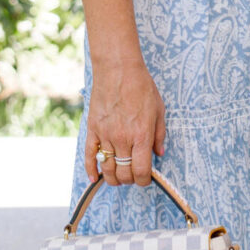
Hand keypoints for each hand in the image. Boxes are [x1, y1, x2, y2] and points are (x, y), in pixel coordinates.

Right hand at [85, 54, 166, 185]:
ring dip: (113, 179)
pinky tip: (94, 179)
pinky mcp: (93, 129)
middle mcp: (123, 139)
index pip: (141, 171)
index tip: (146, 178)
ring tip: (118, 178)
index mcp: (142, 136)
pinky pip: (89, 156)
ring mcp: (106, 135)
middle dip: (130, 180)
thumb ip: (159, 134)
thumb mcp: (159, 109)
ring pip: (107, 168)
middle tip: (134, 175)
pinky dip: (91, 170)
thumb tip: (159, 153)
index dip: (144, 180)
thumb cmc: (141, 86)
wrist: (118, 69)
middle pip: (124, 173)